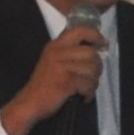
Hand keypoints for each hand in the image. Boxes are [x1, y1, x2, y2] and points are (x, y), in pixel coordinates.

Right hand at [0, 18, 104, 134]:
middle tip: (92, 78)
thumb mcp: (53, 61)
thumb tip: (95, 49)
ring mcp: (62, 66)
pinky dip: (89, 93)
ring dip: (93, 82)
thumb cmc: (43, 84)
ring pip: (93, 69)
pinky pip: (88, 85)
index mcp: (55, 45)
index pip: (81, 30)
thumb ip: (69, 52)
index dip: (96, 35)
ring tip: (86, 89)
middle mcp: (59, 52)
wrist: (29, 103)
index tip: (103, 44)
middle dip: (97, 67)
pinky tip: (83, 97)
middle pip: (91, 53)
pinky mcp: (67, 81)